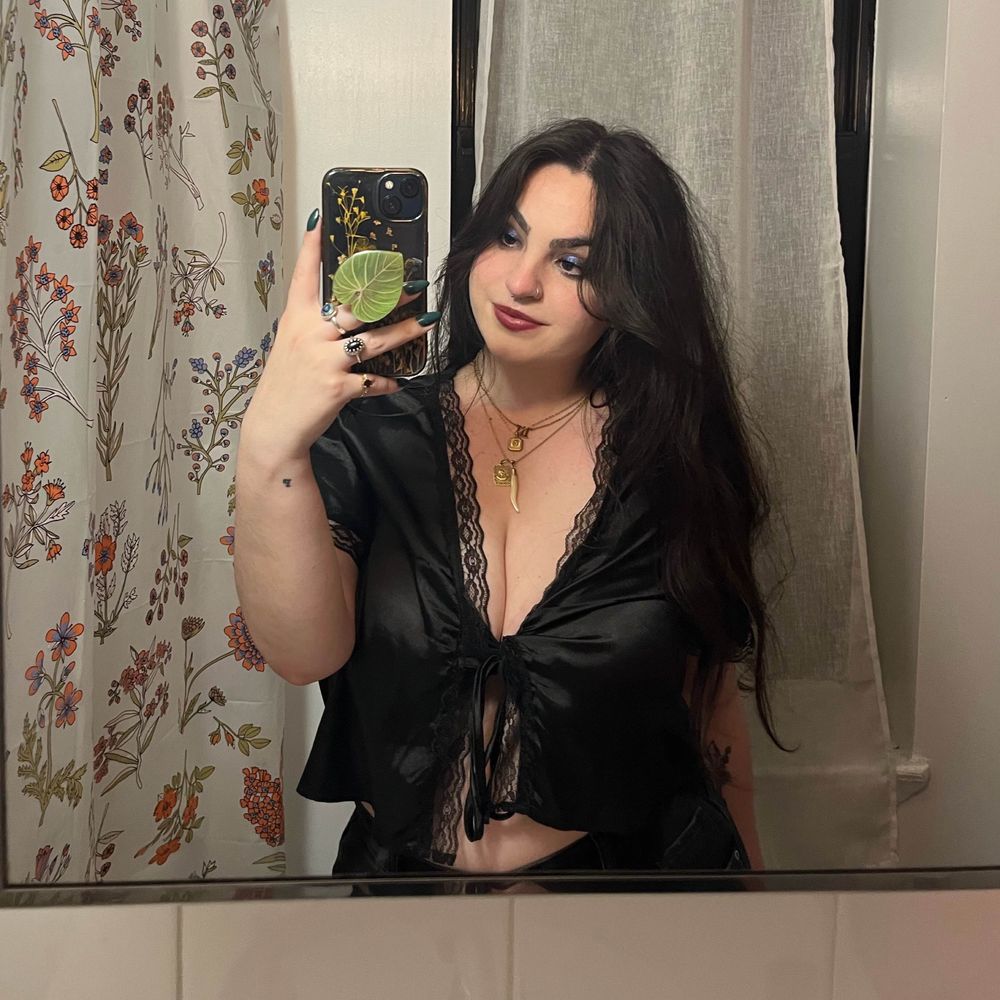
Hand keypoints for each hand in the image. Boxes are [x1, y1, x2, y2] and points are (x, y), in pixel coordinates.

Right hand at [241, 211, 436, 460]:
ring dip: (405, 332)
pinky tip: (397, 382)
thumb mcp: (292, 347)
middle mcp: (311, 334)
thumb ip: (314, 327)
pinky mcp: (338, 387)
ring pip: (374, 341)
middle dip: (388, 293)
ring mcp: (325, 360)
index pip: (304, 276)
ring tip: (427, 322)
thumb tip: (343, 314)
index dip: (313, 247)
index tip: (323, 218)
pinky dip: (386, 382)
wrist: (274, 427)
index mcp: (297, 320)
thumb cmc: (285, 386)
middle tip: (415, 281)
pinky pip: (372, 380)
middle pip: (355, 306)